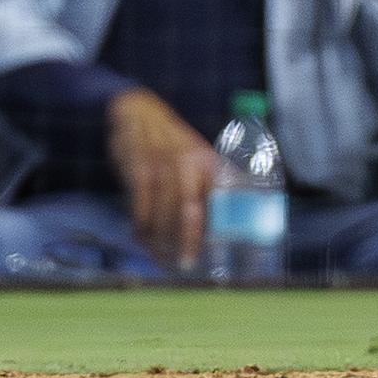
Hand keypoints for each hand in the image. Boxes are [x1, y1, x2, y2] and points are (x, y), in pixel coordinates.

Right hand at [108, 88, 219, 272]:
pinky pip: (140, 208)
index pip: (224, 196)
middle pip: (191, 210)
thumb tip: (240, 215)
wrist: (138, 114)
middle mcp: (189, 162)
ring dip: (163, 240)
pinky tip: (144, 240)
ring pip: (163, 214)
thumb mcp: (199, 157)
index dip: (225, 224)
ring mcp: (162, 165)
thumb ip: (214, 183)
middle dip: (189, 241)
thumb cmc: (174, 146)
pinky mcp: (137, 169)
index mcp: (209, 161)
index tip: (223, 249)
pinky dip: (142, 230)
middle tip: (188, 263)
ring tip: (164, 255)